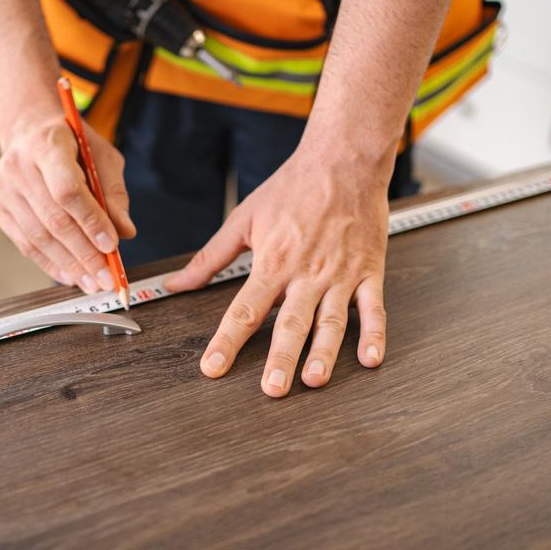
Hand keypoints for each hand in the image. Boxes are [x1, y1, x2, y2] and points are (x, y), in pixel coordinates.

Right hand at [0, 118, 135, 292]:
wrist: (29, 131)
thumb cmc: (73, 145)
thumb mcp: (102, 157)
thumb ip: (114, 193)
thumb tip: (125, 232)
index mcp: (48, 145)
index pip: (67, 189)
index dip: (90, 221)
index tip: (111, 246)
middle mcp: (18, 166)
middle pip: (54, 219)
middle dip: (84, 253)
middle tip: (107, 278)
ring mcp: (3, 188)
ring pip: (39, 237)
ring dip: (69, 265)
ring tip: (92, 283)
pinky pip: (26, 244)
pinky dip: (50, 264)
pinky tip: (71, 275)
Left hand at [164, 142, 393, 397]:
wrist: (343, 160)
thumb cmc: (293, 188)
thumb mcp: (244, 220)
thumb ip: (210, 258)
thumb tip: (177, 284)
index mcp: (273, 262)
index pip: (245, 310)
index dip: (227, 341)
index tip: (213, 367)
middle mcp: (306, 273)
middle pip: (290, 323)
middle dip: (280, 358)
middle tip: (272, 389)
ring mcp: (340, 275)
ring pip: (331, 322)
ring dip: (324, 353)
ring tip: (314, 381)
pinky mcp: (369, 272)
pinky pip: (373, 308)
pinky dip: (373, 334)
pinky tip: (370, 359)